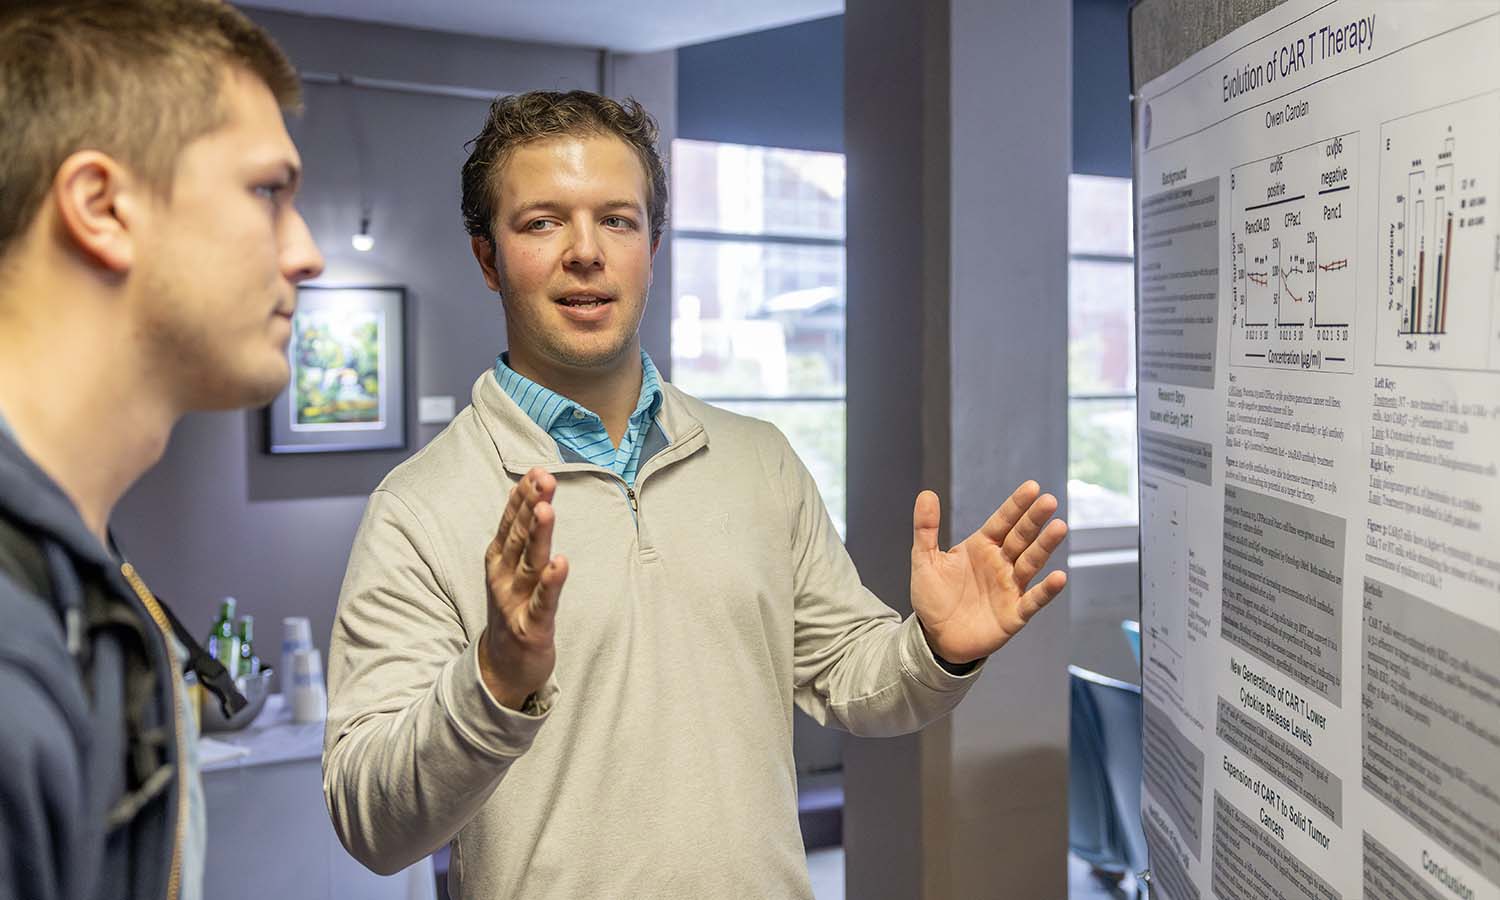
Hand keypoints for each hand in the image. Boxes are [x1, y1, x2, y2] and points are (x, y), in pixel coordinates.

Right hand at [478, 467, 568, 709]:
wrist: (501, 669)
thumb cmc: (514, 610)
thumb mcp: (512, 570)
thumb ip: (521, 535)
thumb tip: (533, 494)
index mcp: (499, 562)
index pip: (511, 523)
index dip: (523, 497)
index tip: (536, 470)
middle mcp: (504, 578)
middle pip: (519, 537)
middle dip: (531, 506)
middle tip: (543, 478)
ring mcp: (515, 603)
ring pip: (530, 564)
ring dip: (538, 536)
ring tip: (546, 509)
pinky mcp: (531, 628)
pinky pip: (544, 602)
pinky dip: (552, 583)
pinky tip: (560, 563)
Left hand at [910, 481, 1067, 664]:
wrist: (935, 637)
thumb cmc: (933, 598)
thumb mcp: (924, 560)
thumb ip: (926, 528)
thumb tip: (926, 494)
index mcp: (982, 547)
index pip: (1002, 521)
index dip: (1016, 505)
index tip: (1032, 487)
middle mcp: (1000, 563)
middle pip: (1021, 537)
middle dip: (1035, 520)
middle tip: (1050, 501)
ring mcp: (1010, 587)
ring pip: (1031, 563)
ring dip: (1045, 546)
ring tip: (1059, 527)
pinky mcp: (1014, 614)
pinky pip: (1033, 600)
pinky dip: (1046, 590)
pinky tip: (1059, 577)